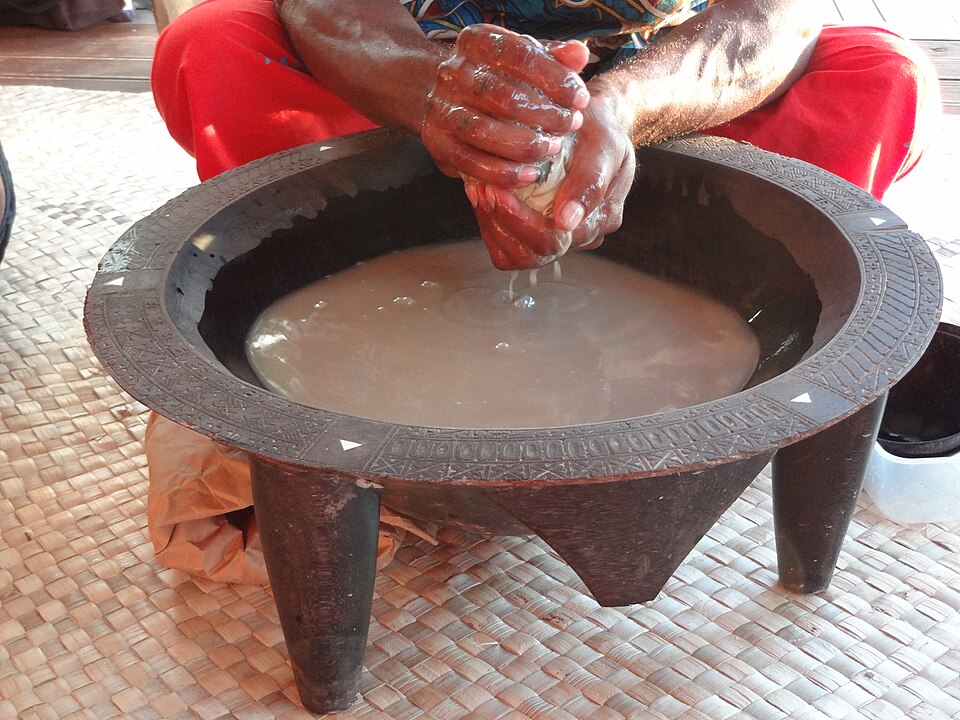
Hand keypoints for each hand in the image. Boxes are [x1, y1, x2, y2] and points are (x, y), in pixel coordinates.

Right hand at [421, 24, 589, 187]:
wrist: (432, 89)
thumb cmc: (491, 74)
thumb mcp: (520, 56)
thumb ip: (552, 57)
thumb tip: (579, 54)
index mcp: (476, 42)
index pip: (519, 55)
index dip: (554, 78)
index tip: (580, 98)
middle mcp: (453, 72)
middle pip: (503, 96)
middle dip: (544, 114)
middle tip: (569, 125)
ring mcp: (441, 109)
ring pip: (485, 132)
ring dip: (524, 145)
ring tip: (552, 149)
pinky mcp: (437, 142)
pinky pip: (471, 162)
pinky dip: (502, 173)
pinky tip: (529, 174)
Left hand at [465, 93, 635, 269]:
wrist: (582, 117)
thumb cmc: (596, 125)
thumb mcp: (604, 142)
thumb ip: (591, 180)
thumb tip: (567, 222)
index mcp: (602, 218)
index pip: (556, 239)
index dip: (521, 220)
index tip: (497, 188)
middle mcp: (582, 235)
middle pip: (535, 254)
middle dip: (503, 221)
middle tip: (484, 188)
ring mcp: (559, 237)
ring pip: (517, 256)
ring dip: (493, 225)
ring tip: (481, 190)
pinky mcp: (537, 233)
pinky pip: (507, 248)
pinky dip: (491, 224)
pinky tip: (483, 196)